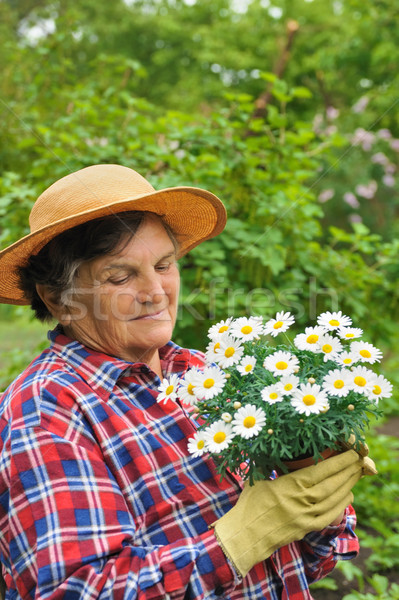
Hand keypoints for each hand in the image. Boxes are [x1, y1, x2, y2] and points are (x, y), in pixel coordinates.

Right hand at [214, 450, 364, 576]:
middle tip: (358, 460)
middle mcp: (302, 500)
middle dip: (348, 471)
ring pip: (334, 498)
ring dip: (348, 485)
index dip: (338, 461)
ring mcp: (307, 516)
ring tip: (356, 474)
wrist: (247, 533)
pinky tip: (348, 494)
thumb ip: (275, 467)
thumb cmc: (251, 503)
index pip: (321, 471)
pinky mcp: (308, 528)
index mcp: (290, 484)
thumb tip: (283, 451)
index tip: (350, 453)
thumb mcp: (260, 478)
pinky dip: (342, 503)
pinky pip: (331, 514)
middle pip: (332, 484)